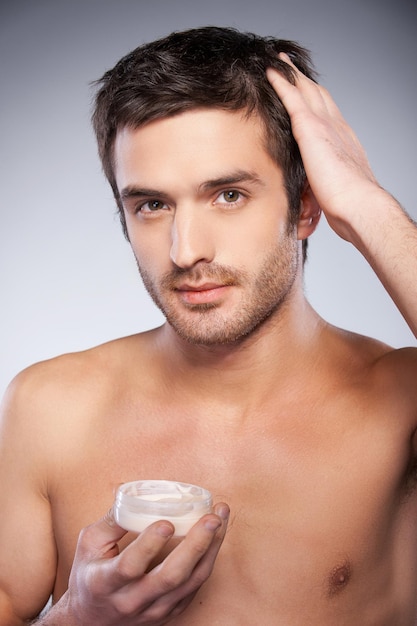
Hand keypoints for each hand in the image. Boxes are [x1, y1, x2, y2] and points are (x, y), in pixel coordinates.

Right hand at [60, 503, 228, 624]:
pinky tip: (216, 535)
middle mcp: (131, 601)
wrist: (91, 620)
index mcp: (105, 582)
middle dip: (195, 545)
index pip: (130, 566)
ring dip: (210, 548)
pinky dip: (208, 559)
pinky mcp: (170, 612)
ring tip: (220, 518)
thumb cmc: (90, 574)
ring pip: (190, 582)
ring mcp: (154, 610)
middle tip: (211, 518)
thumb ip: (112, 519)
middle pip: (170, 577)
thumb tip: (130, 490)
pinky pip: (195, 586)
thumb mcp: (89, 544)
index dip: (149, 545)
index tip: (166, 522)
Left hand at [267, 54, 379, 241]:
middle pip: (318, 94)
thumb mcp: (332, 187)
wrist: (356, 202)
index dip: (317, 99)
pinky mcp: (309, 127)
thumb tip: (310, 192)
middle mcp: (336, 126)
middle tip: (291, 66)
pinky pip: (292, 96)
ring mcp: (324, 124)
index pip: (328, 113)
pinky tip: (270, 71)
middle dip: (305, 80)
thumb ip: (321, 181)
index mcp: (342, 140)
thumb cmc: (347, 204)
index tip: (308, 91)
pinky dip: (281, 81)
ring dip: (292, 74)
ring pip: (306, 89)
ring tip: (280, 62)